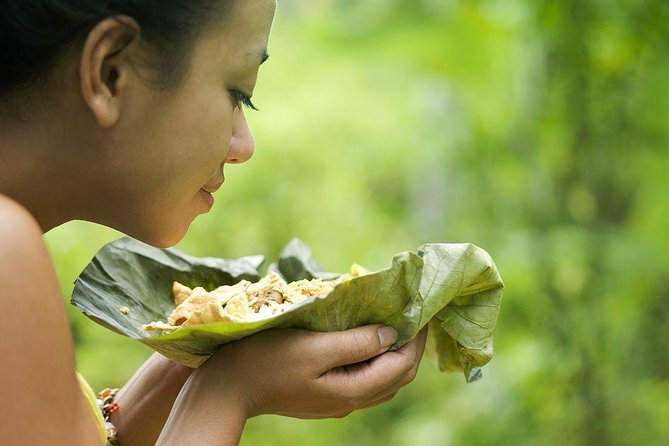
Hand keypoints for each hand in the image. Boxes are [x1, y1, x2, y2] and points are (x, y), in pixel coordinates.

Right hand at [196, 324, 427, 418]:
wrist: (228, 388)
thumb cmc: (266, 361)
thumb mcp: (313, 348)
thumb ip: (355, 343)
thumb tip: (390, 334)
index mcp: (351, 391)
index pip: (401, 366)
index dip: (416, 338)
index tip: (422, 310)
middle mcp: (350, 400)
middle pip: (397, 376)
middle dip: (411, 346)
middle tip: (415, 314)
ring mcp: (337, 400)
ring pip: (382, 380)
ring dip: (394, 353)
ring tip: (397, 323)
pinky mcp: (325, 394)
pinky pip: (363, 378)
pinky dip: (375, 358)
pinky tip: (368, 339)